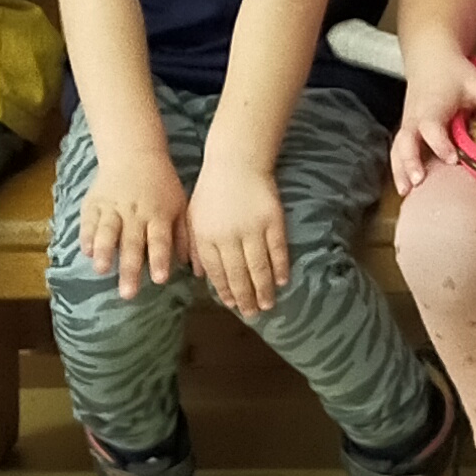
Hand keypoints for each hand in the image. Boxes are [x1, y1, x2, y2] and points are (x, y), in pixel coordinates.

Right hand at [80, 143, 191, 286]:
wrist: (134, 154)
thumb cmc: (162, 184)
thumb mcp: (180, 205)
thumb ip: (184, 236)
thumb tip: (192, 267)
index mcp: (158, 214)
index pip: (160, 239)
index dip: (160, 259)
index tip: (160, 280)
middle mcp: (135, 212)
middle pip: (132, 243)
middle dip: (129, 269)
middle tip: (127, 294)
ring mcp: (113, 207)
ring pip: (107, 231)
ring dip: (104, 252)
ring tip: (101, 270)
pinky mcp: (94, 203)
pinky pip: (89, 221)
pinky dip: (86, 236)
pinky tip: (86, 252)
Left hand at [190, 161, 289, 315]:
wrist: (236, 161)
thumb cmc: (212, 189)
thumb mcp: (193, 216)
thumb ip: (195, 246)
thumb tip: (200, 276)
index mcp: (206, 237)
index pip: (217, 272)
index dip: (225, 291)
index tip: (232, 305)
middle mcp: (228, 236)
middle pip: (238, 274)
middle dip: (245, 298)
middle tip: (251, 314)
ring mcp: (252, 229)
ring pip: (258, 267)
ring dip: (263, 290)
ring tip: (267, 305)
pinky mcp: (272, 220)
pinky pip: (277, 250)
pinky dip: (280, 268)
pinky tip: (281, 281)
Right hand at [391, 44, 475, 192]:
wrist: (430, 60)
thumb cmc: (454, 74)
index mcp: (432, 107)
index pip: (431, 127)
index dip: (439, 144)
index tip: (452, 159)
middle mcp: (415, 118)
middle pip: (405, 142)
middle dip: (410, 162)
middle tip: (419, 181)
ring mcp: (408, 126)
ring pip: (397, 149)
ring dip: (400, 170)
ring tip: (406, 192)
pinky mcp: (406, 131)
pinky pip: (398, 151)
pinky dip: (399, 169)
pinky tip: (405, 187)